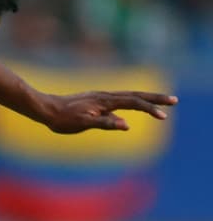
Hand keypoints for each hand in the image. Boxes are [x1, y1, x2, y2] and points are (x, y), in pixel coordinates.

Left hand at [39, 90, 176, 133]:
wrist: (45, 109)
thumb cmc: (62, 119)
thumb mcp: (83, 123)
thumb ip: (105, 123)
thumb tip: (127, 125)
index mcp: (106, 101)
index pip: (134, 103)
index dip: (150, 109)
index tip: (164, 116)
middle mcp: (105, 96)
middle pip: (136, 95)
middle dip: (155, 98)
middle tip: (175, 100)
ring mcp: (100, 98)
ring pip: (127, 97)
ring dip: (145, 100)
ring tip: (158, 104)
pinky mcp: (94, 101)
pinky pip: (118, 101)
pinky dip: (130, 103)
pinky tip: (127, 113)